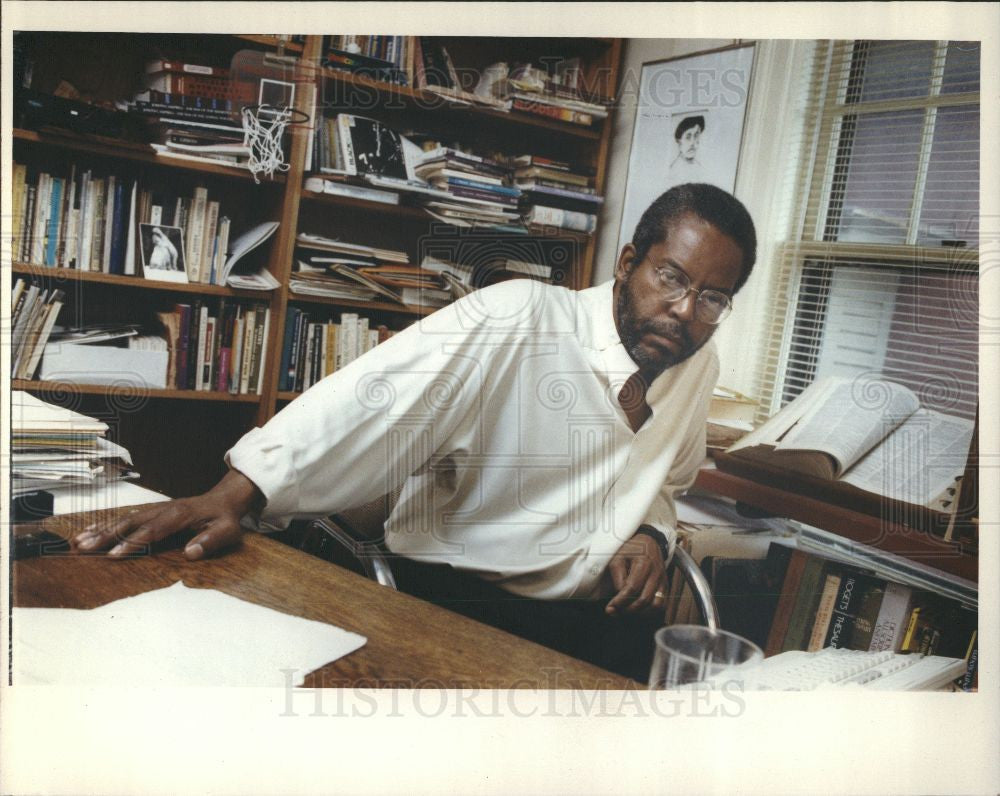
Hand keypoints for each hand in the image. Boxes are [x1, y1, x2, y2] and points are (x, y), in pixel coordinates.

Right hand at [71, 469, 262, 560]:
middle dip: (105, 536)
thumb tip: (192, 553)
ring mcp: (155, 510)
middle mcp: (163, 510)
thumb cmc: (225, 519)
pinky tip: (89, 530)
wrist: (224, 500)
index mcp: (180, 516)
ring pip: (124, 519)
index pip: (152, 531)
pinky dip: (106, 523)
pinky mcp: (151, 512)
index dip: (132, 543)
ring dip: (100, 530)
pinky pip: (126, 517)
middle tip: (83, 547)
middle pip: (130, 523)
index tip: (114, 555)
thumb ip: (211, 541)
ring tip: (78, 541)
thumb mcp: (227, 531)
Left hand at [605, 533, 667, 615]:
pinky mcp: (665, 586)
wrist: (648, 541)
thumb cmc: (631, 549)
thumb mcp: (618, 557)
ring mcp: (663, 581)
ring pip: (656, 605)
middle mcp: (656, 573)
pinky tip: (638, 610)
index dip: (620, 601)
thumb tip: (618, 596)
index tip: (609, 608)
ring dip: (640, 613)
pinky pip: (662, 604)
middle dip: (627, 610)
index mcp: (644, 563)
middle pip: (644, 599)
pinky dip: (650, 611)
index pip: (632, 588)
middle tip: (615, 612)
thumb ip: (618, 576)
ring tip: (626, 611)